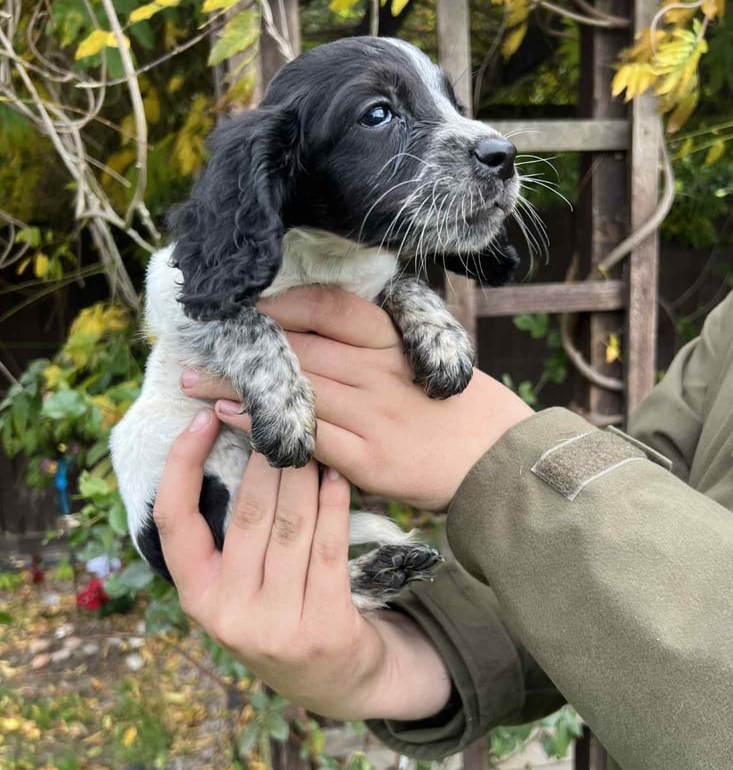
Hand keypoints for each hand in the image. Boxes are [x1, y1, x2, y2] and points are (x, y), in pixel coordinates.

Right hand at [154, 407, 451, 719]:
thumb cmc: (281, 617)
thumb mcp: (238, 590)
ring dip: (303, 473)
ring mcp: (277, 624)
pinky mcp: (324, 625)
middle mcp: (229, 614)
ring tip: (311, 439)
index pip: (174, 521)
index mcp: (198, 597)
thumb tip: (234, 444)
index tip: (202, 420)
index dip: (182, 464)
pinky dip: (334, 505)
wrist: (337, 682)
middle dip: (264, 458)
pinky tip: (337, 477)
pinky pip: (328, 547)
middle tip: (279, 419)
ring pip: (290, 525)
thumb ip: (229, 539)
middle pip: (246, 513)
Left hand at [181, 286, 532, 509]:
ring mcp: (374, 414)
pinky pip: (307, 435)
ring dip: (239, 383)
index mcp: (395, 343)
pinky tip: (231, 419)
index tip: (248, 307)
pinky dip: (264, 426)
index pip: (332, 308)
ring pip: (296, 388)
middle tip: (198, 342)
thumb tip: (319, 345)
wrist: (500, 464)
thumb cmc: (461, 412)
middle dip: (245, 345)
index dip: (284, 305)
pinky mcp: (370, 458)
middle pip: (301, 348)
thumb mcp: (427, 363)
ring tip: (194, 380)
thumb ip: (377, 352)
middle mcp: (380, 372)